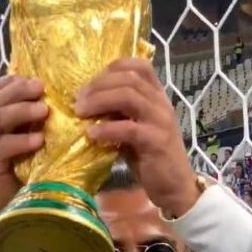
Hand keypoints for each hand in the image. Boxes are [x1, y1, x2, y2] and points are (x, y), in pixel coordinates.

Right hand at [0, 76, 48, 233]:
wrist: (14, 210)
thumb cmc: (37, 175)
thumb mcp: (49, 145)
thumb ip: (56, 126)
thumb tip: (89, 106)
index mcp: (8, 119)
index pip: (1, 89)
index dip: (15, 80)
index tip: (38, 80)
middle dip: (20, 89)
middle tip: (41, 89)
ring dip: (22, 111)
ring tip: (43, 112)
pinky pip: (1, 146)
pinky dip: (19, 141)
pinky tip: (37, 141)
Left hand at [74, 59, 197, 216]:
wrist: (174, 185)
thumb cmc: (149, 156)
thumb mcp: (132, 128)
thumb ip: (117, 113)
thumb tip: (85, 104)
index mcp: (156, 96)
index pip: (139, 66)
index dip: (111, 69)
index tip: (89, 84)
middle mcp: (160, 103)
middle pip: (128, 79)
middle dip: (98, 86)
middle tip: (77, 101)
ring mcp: (160, 121)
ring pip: (129, 96)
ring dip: (99, 101)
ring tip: (80, 112)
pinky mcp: (156, 142)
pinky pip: (129, 128)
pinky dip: (107, 129)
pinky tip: (91, 134)